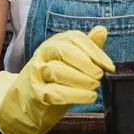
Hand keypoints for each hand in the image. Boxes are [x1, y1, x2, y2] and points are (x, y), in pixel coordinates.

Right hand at [0, 26, 114, 133]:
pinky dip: (74, 95)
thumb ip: (87, 47)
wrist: (24, 102)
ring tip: (95, 87)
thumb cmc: (53, 80)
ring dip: (80, 80)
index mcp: (54, 43)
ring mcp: (37, 73)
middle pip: (64, 51)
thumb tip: (102, 30)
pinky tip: (88, 97)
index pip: (75, 39)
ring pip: (57, 71)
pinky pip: (53, 92)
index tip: (109, 66)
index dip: (94, 51)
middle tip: (100, 76)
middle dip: (86, 63)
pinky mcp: (35, 93)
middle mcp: (44, 54)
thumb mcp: (71, 61)